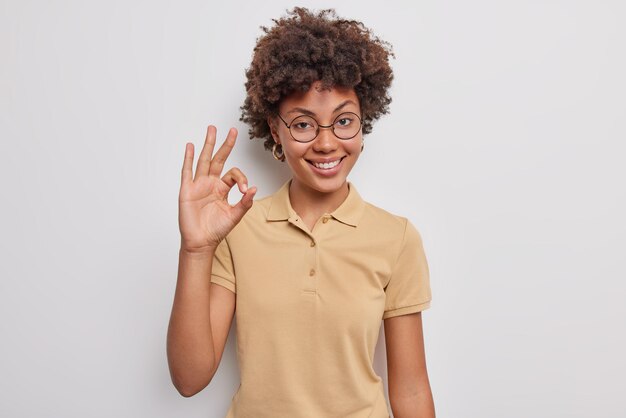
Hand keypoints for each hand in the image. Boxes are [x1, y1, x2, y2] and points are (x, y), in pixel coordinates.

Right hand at [178, 125, 256, 251]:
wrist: (201, 242)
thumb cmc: (216, 230)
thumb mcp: (235, 216)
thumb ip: (245, 203)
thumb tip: (254, 189)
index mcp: (222, 189)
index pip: (233, 174)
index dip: (242, 178)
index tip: (245, 190)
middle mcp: (210, 184)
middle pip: (219, 159)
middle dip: (225, 144)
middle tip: (233, 130)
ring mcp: (198, 185)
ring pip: (204, 161)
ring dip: (208, 145)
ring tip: (212, 129)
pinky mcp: (187, 190)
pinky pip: (187, 172)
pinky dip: (189, 159)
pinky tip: (191, 147)